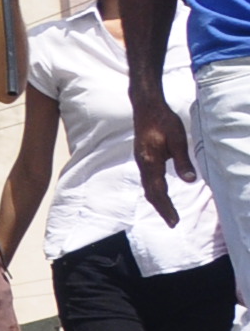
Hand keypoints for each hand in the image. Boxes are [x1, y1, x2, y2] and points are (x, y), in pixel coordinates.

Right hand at [132, 85, 194, 220]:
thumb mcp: (178, 140)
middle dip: (161, 208)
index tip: (174, 221)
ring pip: (147, 186)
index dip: (166, 208)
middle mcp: (143, 164)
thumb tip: (190, 180)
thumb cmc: (163, 121)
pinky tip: (159, 191)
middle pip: (150, 192)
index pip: (158, 191)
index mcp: (151, 162)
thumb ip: (182, 161)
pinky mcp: (142, 157)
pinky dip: (153, 190)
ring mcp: (141, 160)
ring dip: (157, 200)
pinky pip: (147, 179)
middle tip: (172, 222)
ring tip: (166, 211)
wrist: (146, 107)